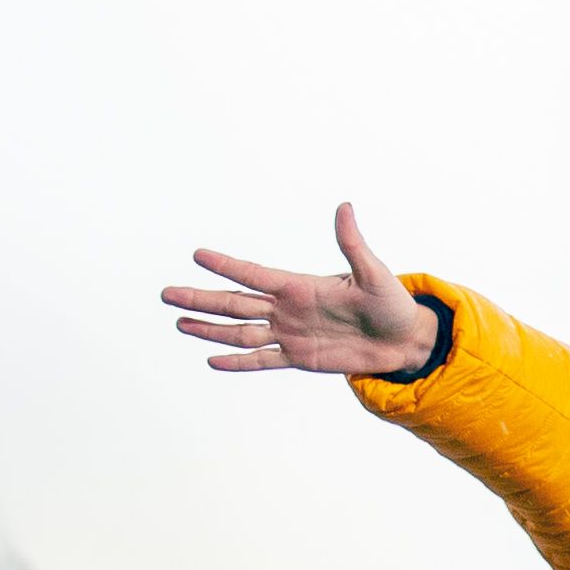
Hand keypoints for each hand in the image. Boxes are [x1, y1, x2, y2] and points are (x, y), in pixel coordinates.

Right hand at [162, 201, 439, 379]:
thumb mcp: (373, 273)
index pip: (254, 274)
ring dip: (210, 329)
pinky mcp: (300, 357)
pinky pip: (263, 360)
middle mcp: (288, 308)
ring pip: (241, 332)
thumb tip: (344, 207)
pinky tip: (213, 360)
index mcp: (300, 285)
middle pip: (235, 304)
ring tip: (180, 323)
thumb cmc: (390, 302)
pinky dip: (239, 362)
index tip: (198, 255)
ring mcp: (290, 334)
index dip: (226, 266)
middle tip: (167, 293)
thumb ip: (352, 244)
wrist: (402, 339)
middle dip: (201, 298)